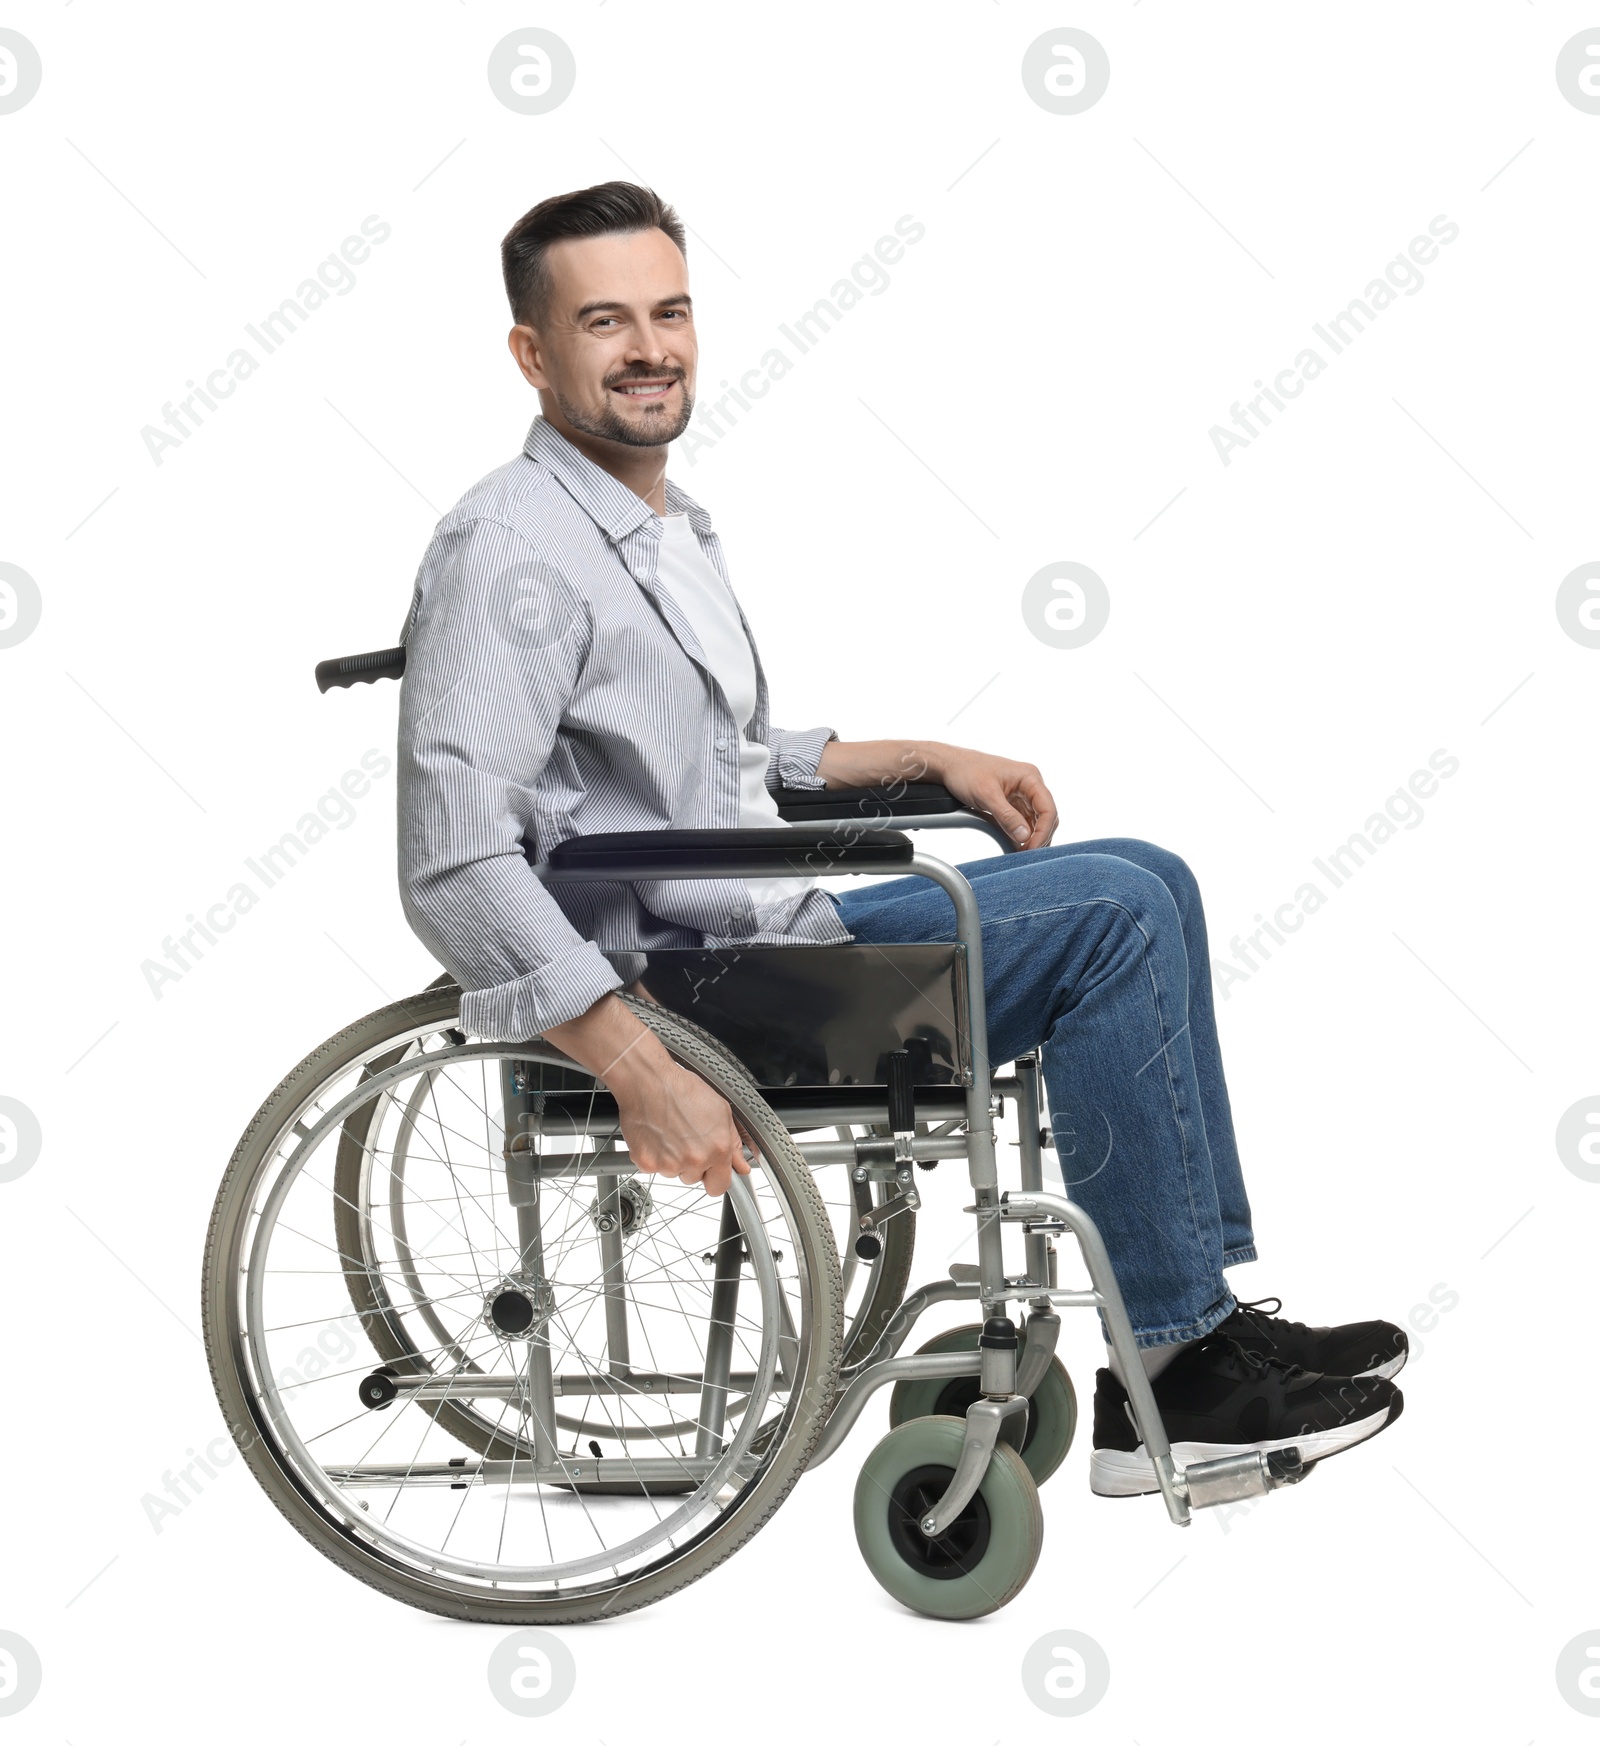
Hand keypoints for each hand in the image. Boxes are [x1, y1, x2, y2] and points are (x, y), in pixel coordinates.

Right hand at [612, 1056, 753, 1196]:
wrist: (648, 1081)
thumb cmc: (681, 1089)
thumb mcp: (720, 1111)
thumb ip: (734, 1143)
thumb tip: (741, 1166)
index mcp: (717, 1148)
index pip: (719, 1186)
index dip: (715, 1177)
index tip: (711, 1170)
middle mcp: (695, 1159)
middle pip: (694, 1179)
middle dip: (692, 1164)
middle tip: (685, 1137)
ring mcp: (669, 1164)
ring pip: (674, 1173)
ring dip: (673, 1160)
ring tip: (670, 1132)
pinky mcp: (646, 1163)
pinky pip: (653, 1169)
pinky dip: (653, 1156)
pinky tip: (656, 1135)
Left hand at [934, 747, 1057, 849]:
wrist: (950, 766)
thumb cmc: (967, 772)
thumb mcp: (986, 795)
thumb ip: (1007, 816)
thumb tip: (1025, 836)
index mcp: (1030, 778)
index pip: (1048, 809)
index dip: (1043, 831)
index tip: (1032, 848)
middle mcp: (1029, 786)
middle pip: (1046, 817)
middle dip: (1039, 837)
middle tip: (1027, 855)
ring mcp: (1021, 795)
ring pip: (1035, 822)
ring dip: (1031, 838)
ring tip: (1021, 854)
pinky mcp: (1011, 803)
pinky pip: (1022, 822)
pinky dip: (1020, 835)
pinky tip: (1015, 846)